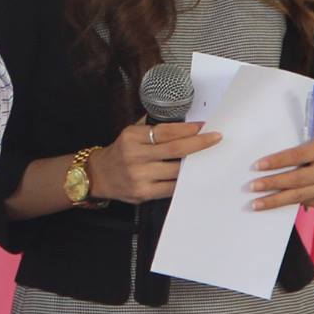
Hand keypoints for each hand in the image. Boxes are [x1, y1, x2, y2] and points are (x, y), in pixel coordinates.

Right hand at [85, 119, 222, 203]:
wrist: (99, 176)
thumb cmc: (120, 152)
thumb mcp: (130, 133)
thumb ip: (152, 127)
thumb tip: (182, 121)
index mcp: (132, 137)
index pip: (166, 131)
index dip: (187, 129)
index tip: (203, 126)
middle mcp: (135, 155)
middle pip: (175, 150)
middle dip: (198, 143)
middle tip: (215, 138)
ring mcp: (139, 176)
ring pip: (176, 170)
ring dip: (194, 163)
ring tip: (207, 156)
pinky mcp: (143, 192)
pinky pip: (171, 187)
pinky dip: (183, 180)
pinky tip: (192, 174)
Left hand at [247, 134, 313, 211]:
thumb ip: (299, 146)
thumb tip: (270, 159)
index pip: (299, 155)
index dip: (278, 161)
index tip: (257, 166)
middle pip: (298, 179)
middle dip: (272, 183)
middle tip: (253, 186)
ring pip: (299, 196)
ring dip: (275, 200)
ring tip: (256, 203)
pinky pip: (304, 203)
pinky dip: (286, 204)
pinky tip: (271, 205)